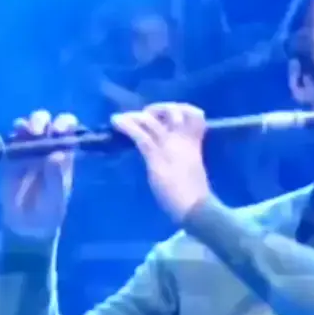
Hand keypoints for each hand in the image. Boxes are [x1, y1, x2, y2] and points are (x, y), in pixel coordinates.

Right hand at [0, 110, 77, 237]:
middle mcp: (48, 145)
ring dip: (29, 123)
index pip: (69, 129)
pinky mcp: (11, 154)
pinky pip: (12, 137)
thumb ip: (56, 176)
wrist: (26, 224)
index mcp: (65, 152)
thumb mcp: (56, 196)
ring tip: (29, 132)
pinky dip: (14, 133)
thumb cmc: (49, 209)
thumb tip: (56, 154)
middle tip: (39, 131)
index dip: (65, 123)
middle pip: (48, 121)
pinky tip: (15, 138)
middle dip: (43, 120)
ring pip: (29, 124)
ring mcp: (29, 148)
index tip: (59, 130)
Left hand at [111, 103, 210, 220]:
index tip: (173, 115)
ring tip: (122, 118)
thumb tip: (171, 153)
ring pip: (151, 121)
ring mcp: (169, 146)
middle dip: (156, 109)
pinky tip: (116, 122)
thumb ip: (185, 156)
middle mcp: (182, 139)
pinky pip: (140, 135)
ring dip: (134, 117)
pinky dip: (126, 126)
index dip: (185, 109)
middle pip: (172, 110)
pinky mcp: (156, 156)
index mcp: (194, 143)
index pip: (196, 115)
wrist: (195, 205)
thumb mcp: (193, 168)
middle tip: (145, 116)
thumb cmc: (194, 194)